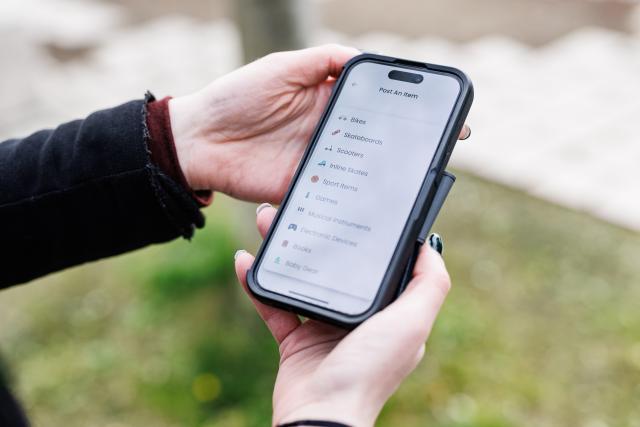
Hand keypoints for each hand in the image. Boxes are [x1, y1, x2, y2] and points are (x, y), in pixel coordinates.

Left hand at [169, 45, 470, 202]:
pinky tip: (380, 196)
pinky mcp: (308, 186)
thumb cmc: (237, 96)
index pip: (376, 100)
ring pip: (363, 165)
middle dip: (409, 141)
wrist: (200, 141)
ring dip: (388, 169)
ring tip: (420, 171)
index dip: (407, 103)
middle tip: (442, 145)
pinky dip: (358, 194)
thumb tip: (365, 59)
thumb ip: (324, 61)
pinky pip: (339, 192)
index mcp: (328, 98)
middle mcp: (330, 129)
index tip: (440, 107)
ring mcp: (321, 160)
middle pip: (377, 135)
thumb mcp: (282, 67)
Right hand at [234, 205, 451, 425]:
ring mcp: (324, 330)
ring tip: (268, 222)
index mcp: (388, 314)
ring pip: (303, 278)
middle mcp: (358, 319)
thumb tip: (431, 246)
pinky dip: (257, 284)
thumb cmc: (370, 370)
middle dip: (318, 235)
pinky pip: (274, 304)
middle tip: (299, 205)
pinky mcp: (295, 341)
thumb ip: (429, 285)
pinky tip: (245, 259)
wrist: (320, 415)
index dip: (368, 235)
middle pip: (337, 267)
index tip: (352, 205)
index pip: (380, 266)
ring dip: (284, 250)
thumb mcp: (412, 324)